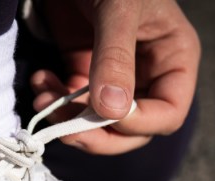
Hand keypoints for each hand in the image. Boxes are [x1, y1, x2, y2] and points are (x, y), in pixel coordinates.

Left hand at [31, 0, 199, 153]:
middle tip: (64, 128)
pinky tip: (40, 80)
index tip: (104, 115)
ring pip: (98, 123)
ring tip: (43, 96)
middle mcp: (148, 74)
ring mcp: (115, 76)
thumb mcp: (118, 9)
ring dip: (67, 119)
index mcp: (173, 58)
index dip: (138, 124)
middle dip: (96, 134)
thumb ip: (116, 57)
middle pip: (132, 130)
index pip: (168, 113)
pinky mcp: (85, 71)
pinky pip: (73, 104)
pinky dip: (53, 100)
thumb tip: (112, 111)